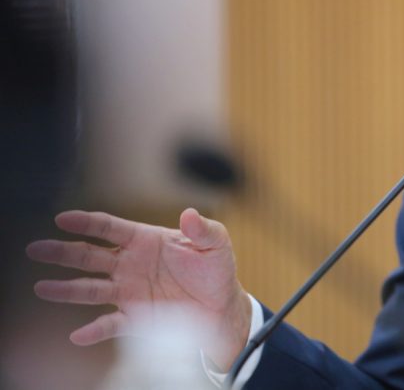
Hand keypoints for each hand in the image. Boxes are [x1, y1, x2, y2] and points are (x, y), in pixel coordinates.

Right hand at [26, 208, 250, 367]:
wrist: (221, 307)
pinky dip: (94, 330)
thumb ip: (203, 229)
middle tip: (35, 248)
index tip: (62, 219)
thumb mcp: (216, 244)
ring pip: (90, 288)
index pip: (109, 228)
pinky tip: (77, 335)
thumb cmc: (216, 270)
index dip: (86, 223)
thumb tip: (189, 214)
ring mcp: (128, 291)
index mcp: (145, 240)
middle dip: (62, 251)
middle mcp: (129, 264)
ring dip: (65, 289)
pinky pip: (109, 324)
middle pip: (88, 256)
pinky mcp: (134, 317)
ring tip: (41, 287)